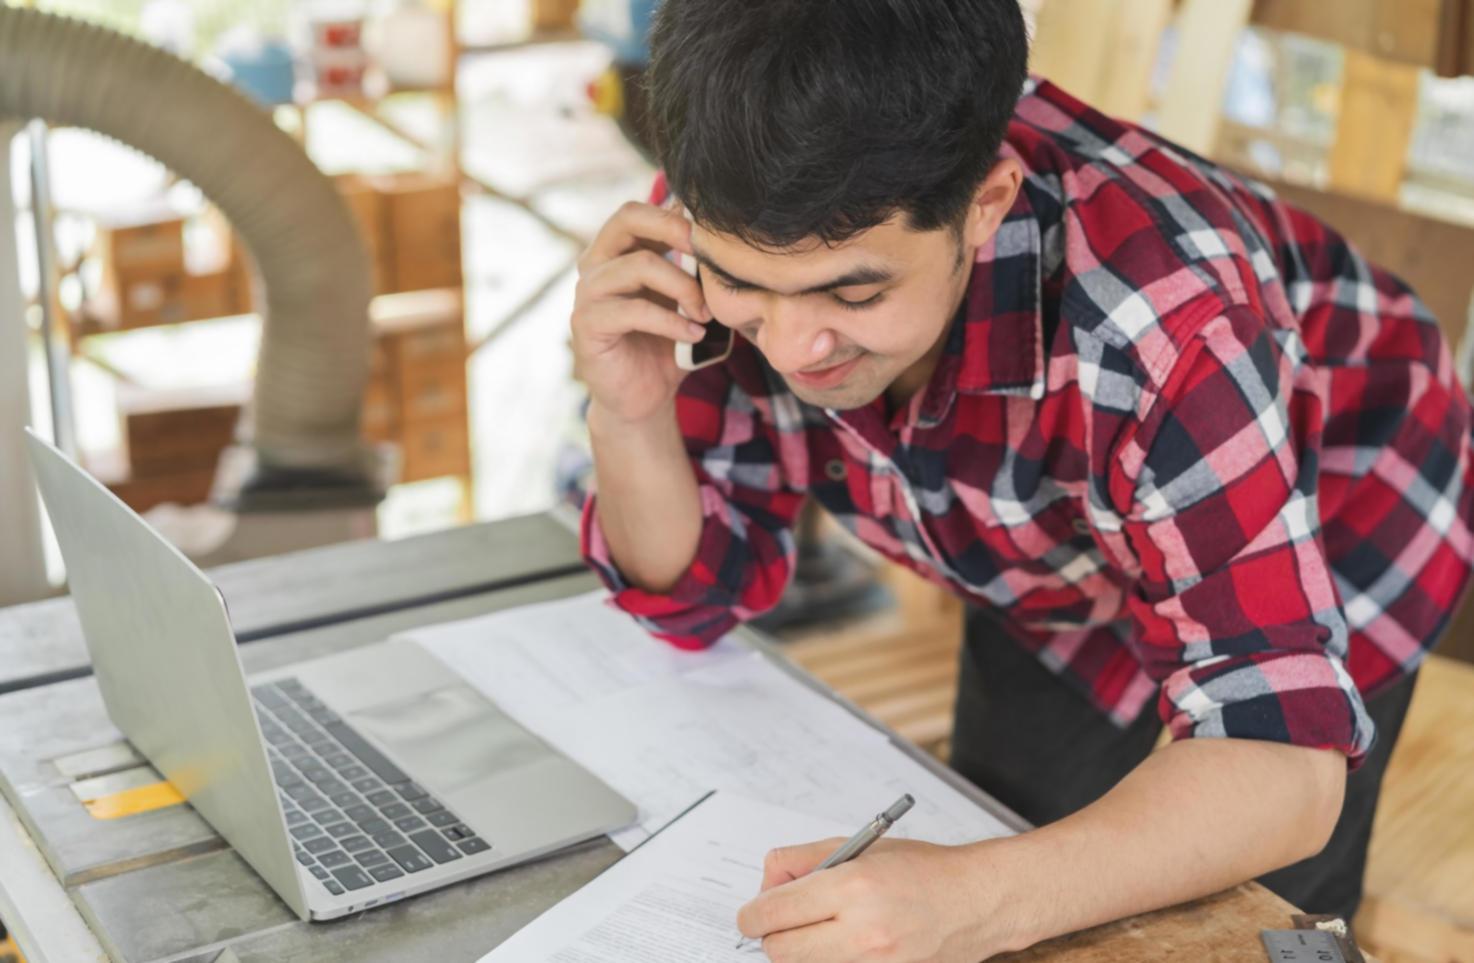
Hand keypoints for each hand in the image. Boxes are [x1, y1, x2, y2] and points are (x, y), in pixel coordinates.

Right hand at [571, 200, 713, 425]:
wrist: (643, 397)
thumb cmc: (665, 343)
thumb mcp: (683, 297)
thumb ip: (688, 263)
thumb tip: (707, 221)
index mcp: (615, 252)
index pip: (638, 211)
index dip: (675, 216)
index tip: (712, 238)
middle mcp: (595, 265)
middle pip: (627, 219)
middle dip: (675, 231)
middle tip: (708, 258)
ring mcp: (587, 294)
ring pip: (639, 265)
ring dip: (683, 287)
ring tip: (706, 313)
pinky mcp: (587, 326)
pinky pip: (634, 310)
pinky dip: (671, 321)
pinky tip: (694, 334)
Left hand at [737, 837, 1022, 961]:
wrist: (976, 902)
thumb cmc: (922, 869)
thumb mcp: (859, 847)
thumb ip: (804, 861)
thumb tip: (767, 884)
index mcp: (852, 886)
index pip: (774, 913)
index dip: (752, 915)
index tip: (751, 915)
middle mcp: (863, 930)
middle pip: (780, 951)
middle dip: (772, 935)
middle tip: (783, 921)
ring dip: (801, 950)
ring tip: (822, 927)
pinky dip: (828, 960)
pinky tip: (843, 942)